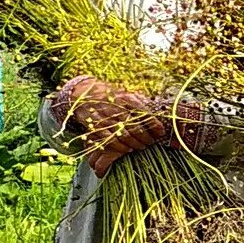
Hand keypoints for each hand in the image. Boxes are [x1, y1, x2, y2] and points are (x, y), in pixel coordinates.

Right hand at [57, 77, 171, 174]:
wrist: (82, 93)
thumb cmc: (108, 94)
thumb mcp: (125, 93)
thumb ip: (140, 101)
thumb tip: (157, 110)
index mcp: (127, 99)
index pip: (146, 115)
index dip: (155, 126)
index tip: (161, 132)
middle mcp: (117, 109)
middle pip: (137, 128)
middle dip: (147, 138)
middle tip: (152, 142)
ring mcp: (105, 118)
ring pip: (125, 136)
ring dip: (136, 144)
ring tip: (142, 146)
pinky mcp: (95, 127)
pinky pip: (111, 140)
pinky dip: (121, 147)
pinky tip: (127, 149)